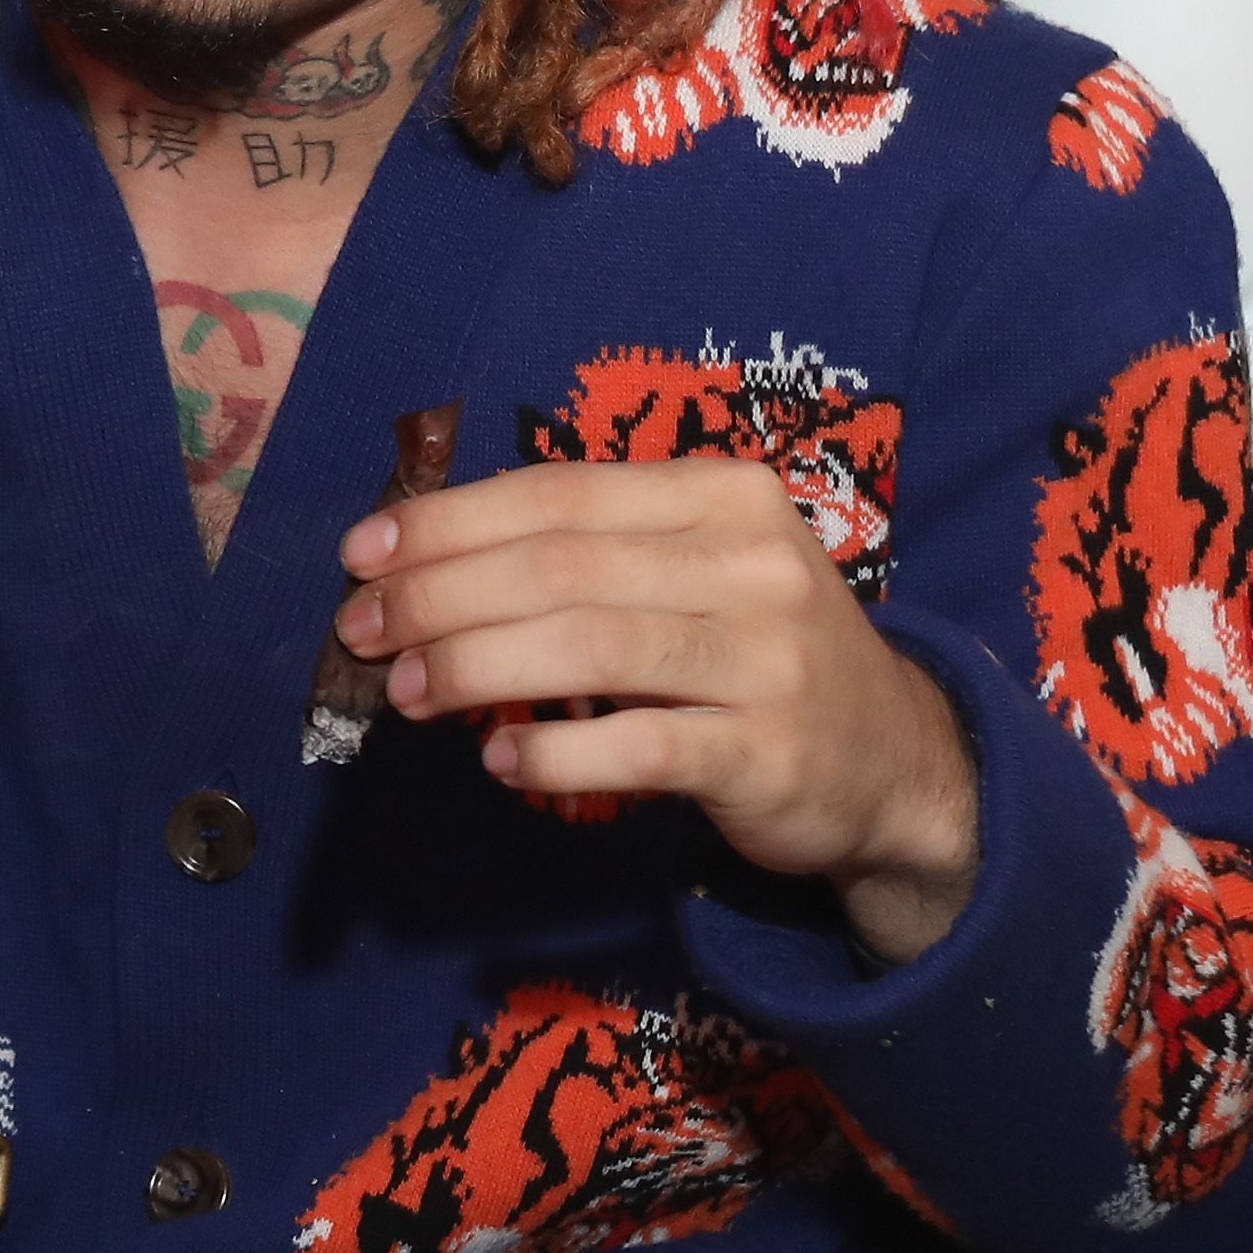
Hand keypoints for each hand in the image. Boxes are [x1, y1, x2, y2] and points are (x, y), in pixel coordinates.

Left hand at [339, 456, 982, 957]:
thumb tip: (423, 568)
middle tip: (362, 631)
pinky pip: (639, 744)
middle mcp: (752, 561)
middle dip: (439, 596)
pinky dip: (554, 751)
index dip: (448, 523)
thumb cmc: (755, 652)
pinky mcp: (768, 751)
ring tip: (404, 692)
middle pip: (561, 565)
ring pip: (590, 645)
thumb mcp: (695, 571)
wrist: (890, 759)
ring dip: (473, 667)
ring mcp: (768, 657)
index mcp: (723, 493)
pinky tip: (499, 758)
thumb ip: (588, 557)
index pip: (559, 494)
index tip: (362, 555)